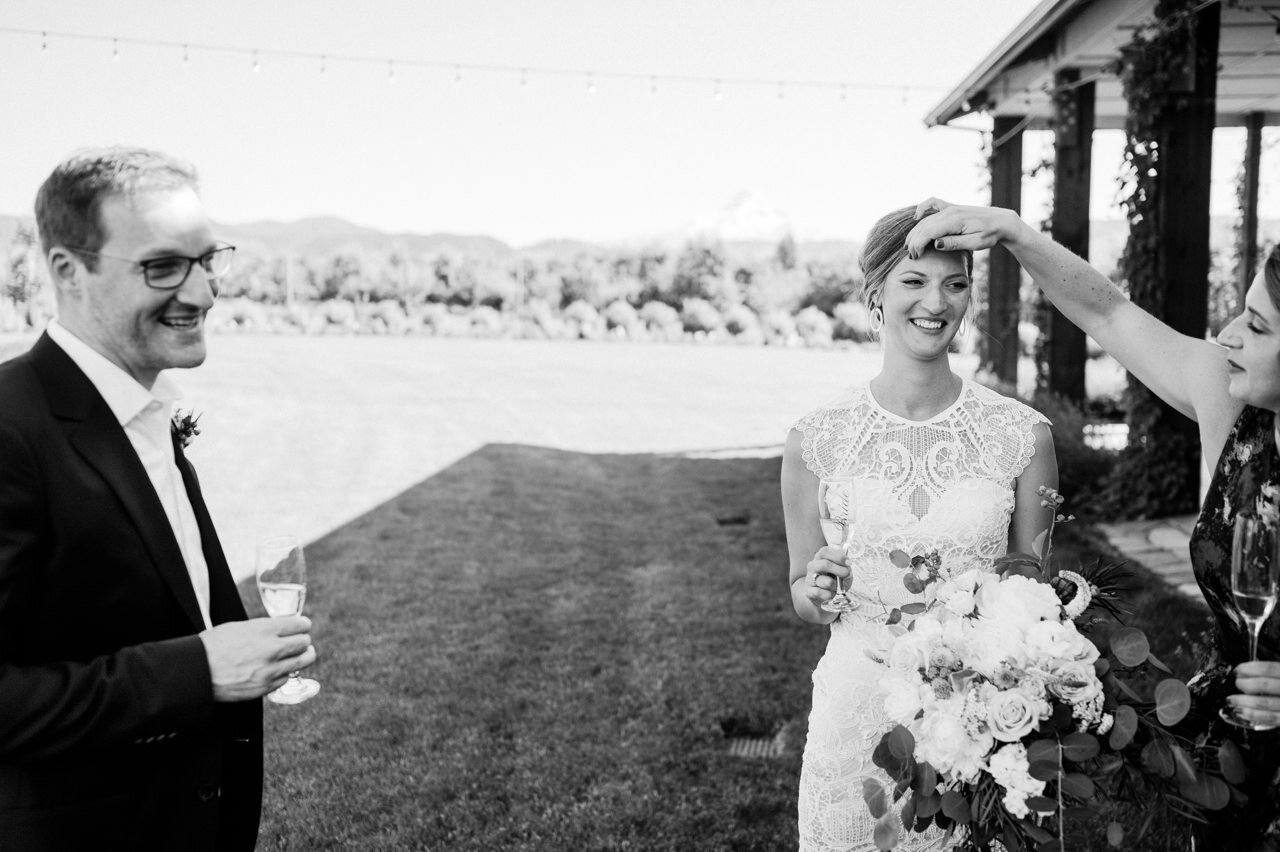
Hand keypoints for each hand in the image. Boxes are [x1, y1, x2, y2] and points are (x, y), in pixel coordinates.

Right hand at [199, 616, 316, 701]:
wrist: (197, 672)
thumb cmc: (214, 646)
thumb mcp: (240, 627)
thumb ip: (264, 629)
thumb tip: (282, 629)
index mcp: (264, 630)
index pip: (300, 624)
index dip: (303, 625)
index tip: (302, 627)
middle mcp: (271, 649)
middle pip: (305, 643)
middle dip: (303, 640)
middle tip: (300, 641)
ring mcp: (270, 670)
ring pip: (303, 661)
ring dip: (303, 656)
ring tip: (299, 655)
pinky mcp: (265, 687)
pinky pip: (287, 678)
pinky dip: (285, 673)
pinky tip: (278, 669)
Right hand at [802, 546, 850, 609]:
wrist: (823, 594)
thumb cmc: (834, 578)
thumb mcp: (841, 568)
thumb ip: (844, 565)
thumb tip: (847, 564)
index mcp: (820, 557)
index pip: (825, 551)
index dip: (839, 556)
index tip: (848, 563)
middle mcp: (812, 566)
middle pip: (825, 565)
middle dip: (840, 571)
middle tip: (847, 575)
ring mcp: (809, 579)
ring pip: (827, 582)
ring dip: (836, 586)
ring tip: (837, 587)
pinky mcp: (809, 591)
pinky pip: (821, 593)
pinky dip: (830, 595)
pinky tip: (832, 594)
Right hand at [904, 197, 1027, 259]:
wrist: (1002, 221)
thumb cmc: (990, 234)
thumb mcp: (975, 243)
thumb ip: (955, 243)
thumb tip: (935, 244)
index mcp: (955, 220)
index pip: (928, 232)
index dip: (918, 245)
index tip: (916, 257)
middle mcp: (950, 211)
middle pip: (923, 226)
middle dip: (914, 242)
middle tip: (912, 256)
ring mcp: (950, 207)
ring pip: (925, 219)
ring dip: (915, 232)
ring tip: (910, 246)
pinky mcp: (951, 207)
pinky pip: (932, 203)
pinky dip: (922, 209)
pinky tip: (916, 217)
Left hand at [1228, 660, 1279, 728]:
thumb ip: (1274, 673)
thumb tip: (1250, 670)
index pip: (1269, 668)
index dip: (1250, 668)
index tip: (1238, 670)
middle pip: (1265, 685)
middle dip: (1245, 684)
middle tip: (1237, 684)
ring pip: (1265, 703)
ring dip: (1243, 701)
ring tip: (1232, 700)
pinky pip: (1271, 718)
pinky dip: (1253, 715)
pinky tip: (1242, 712)